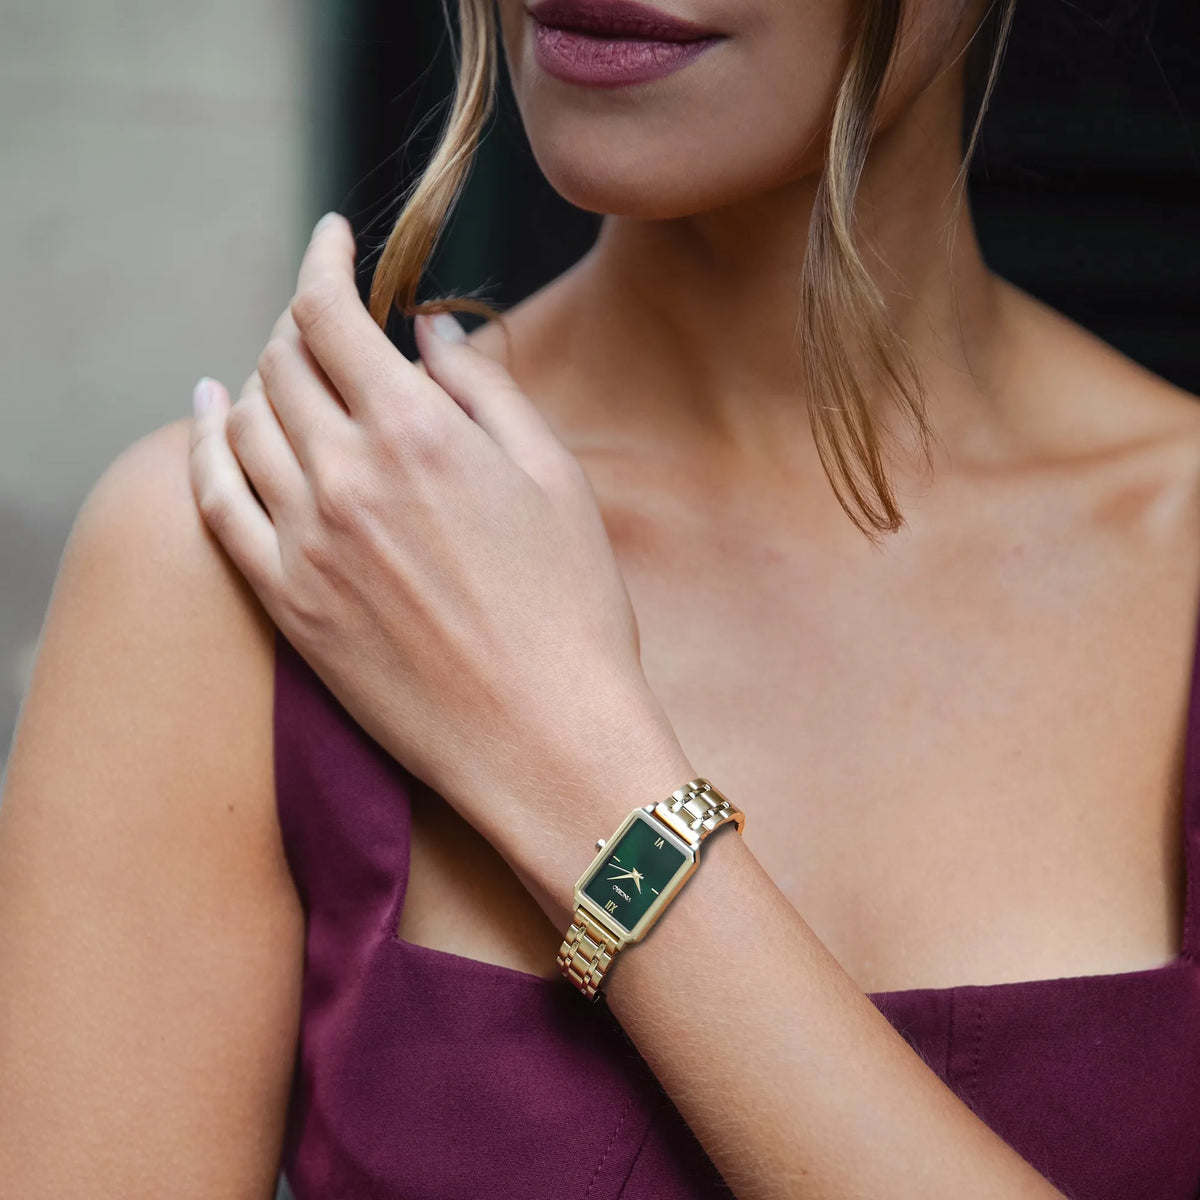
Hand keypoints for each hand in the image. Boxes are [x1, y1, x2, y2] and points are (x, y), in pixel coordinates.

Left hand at [187, 213, 686, 866]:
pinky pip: (217, 504)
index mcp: (418, 432)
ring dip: (258, 377)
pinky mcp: (289, 603)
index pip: (330, 313)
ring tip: (284, 367)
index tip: (334, 238)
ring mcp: (306, 542)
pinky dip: (204, 448)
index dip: (323, 260)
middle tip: (328, 318)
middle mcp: (346, 476)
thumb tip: (431, 330)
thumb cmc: (572, 608)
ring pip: (244, 423)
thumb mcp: (553, 479)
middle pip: (282, 361)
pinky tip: (207, 418)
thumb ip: (486, 390)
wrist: (546, 738)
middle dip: (300, 321)